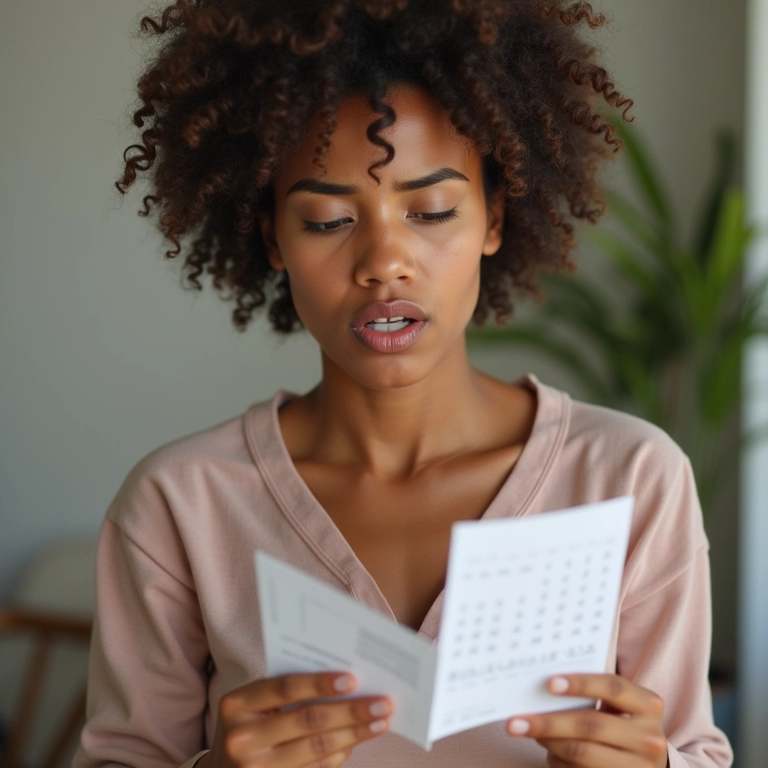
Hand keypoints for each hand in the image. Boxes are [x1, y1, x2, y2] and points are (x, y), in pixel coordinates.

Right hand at [199, 671, 391, 767]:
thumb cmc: (247, 724)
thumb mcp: (254, 704)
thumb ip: (287, 691)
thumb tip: (345, 683)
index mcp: (237, 705)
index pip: (285, 688)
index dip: (320, 683)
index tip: (353, 679)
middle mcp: (242, 739)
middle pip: (307, 719)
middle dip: (350, 711)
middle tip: (383, 703)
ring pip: (317, 748)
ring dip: (354, 734)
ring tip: (380, 721)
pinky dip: (340, 754)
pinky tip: (358, 741)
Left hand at [506, 673, 667, 767]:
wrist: (651, 767)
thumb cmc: (625, 726)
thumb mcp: (621, 707)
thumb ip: (595, 694)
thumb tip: (545, 687)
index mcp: (648, 705)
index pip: (613, 687)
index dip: (581, 684)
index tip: (549, 683)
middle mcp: (649, 737)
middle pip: (590, 724)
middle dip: (549, 722)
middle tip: (517, 721)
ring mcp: (639, 767)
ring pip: (581, 753)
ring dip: (548, 743)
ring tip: (529, 732)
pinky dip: (558, 762)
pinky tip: (548, 754)